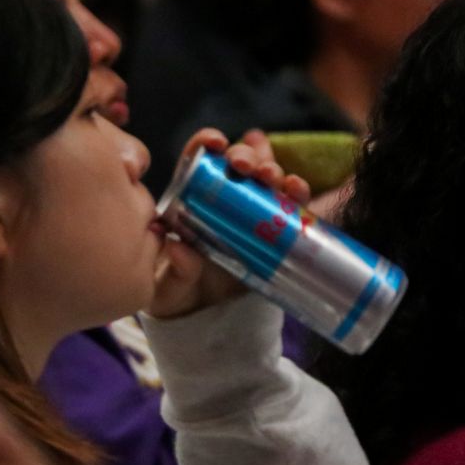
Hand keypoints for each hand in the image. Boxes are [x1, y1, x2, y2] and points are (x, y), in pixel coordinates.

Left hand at [150, 128, 311, 318]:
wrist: (207, 321)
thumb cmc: (177, 295)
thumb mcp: (168, 288)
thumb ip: (175, 270)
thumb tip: (179, 246)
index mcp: (190, 199)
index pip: (198, 159)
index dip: (207, 142)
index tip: (215, 143)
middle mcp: (224, 198)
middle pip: (238, 162)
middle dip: (246, 155)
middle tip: (245, 167)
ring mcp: (253, 211)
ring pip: (267, 176)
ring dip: (272, 168)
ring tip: (271, 178)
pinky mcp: (277, 230)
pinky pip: (291, 205)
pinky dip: (296, 192)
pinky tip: (296, 190)